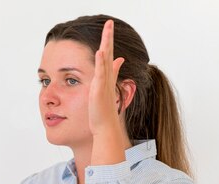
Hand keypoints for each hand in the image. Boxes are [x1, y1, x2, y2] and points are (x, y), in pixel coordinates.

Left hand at [88, 20, 124, 134]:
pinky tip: (100, 51)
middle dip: (108, 37)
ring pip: (105, 59)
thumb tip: (118, 60)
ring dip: (106, 44)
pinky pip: (101, 73)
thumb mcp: (106, 88)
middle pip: (109, 52)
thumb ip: (111, 73)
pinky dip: (101, 62)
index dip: (108, 40)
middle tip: (109, 22)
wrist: (106, 126)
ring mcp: (104, 83)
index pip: (108, 55)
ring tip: (107, 29)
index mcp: (107, 76)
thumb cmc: (103, 110)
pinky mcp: (100, 89)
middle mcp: (107, 77)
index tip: (108, 27)